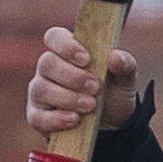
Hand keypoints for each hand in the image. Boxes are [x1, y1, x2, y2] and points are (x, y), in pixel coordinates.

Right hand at [25, 25, 138, 139]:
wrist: (112, 124)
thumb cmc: (113, 92)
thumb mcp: (124, 78)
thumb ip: (124, 64)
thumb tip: (115, 57)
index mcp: (66, 50)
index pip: (54, 37)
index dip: (66, 46)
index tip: (86, 59)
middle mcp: (48, 68)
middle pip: (47, 63)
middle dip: (72, 76)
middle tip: (95, 87)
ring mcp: (40, 92)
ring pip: (42, 89)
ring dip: (67, 98)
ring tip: (91, 105)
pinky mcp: (38, 116)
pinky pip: (38, 117)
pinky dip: (56, 119)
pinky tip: (74, 120)